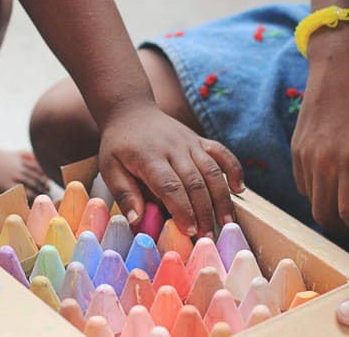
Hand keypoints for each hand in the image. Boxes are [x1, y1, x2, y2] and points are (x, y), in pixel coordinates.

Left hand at [97, 104, 244, 237]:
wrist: (130, 112)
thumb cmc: (118, 145)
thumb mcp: (109, 168)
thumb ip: (124, 193)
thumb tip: (136, 220)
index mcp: (149, 156)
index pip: (170, 186)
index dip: (183, 209)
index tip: (190, 231)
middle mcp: (173, 148)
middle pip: (195, 182)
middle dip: (204, 212)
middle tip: (208, 237)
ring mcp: (189, 142)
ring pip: (211, 170)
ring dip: (221, 197)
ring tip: (226, 222)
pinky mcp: (199, 140)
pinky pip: (221, 153)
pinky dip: (233, 169)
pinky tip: (239, 189)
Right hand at [291, 23, 348, 248]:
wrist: (335, 63)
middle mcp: (321, 160)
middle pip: (324, 213)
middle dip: (344, 229)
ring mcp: (303, 154)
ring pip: (310, 200)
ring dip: (328, 210)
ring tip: (348, 203)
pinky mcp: (295, 148)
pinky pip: (302, 182)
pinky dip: (316, 192)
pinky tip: (332, 181)